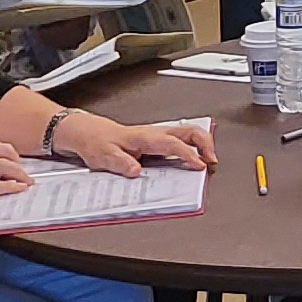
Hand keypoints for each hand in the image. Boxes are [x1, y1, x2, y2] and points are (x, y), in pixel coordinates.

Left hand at [62, 114, 213, 177]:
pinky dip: (194, 146)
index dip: (188, 154)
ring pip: (188, 133)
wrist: (88, 133)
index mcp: (144, 137)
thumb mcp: (103, 156)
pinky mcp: (156, 140)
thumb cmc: (96, 143)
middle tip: (212, 160)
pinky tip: (194, 157)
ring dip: (202, 144)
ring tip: (209, 159)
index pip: (172, 143)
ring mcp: (157, 135)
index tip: (199, 165)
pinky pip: (181, 139)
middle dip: (206, 143)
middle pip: (189, 131)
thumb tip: (136, 170)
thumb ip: (121, 163)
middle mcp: (154, 133)